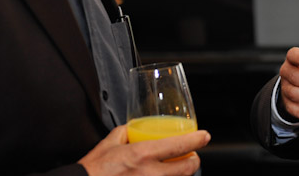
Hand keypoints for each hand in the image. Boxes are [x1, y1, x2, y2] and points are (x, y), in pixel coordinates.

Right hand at [78, 125, 210, 175]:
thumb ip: (126, 132)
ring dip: (180, 173)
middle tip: (192, 154)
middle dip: (194, 160)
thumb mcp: (109, 144)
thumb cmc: (93, 170)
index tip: (205, 136)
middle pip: (188, 168)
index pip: (180, 146)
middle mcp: (150, 175)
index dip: (197, 139)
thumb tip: (135, 127)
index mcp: (142, 155)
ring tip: (176, 167)